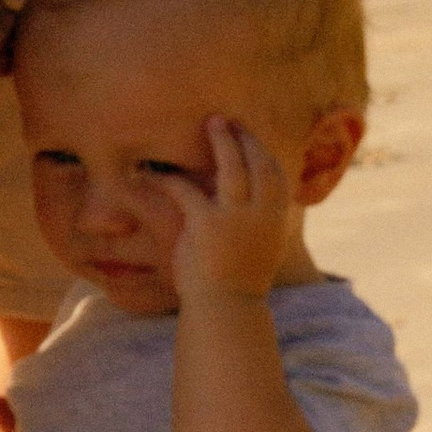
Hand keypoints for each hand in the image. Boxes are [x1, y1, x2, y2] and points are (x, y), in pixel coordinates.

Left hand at [170, 118, 291, 299]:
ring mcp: (235, 217)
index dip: (262, 152)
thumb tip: (262, 209)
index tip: (250, 138)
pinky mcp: (206, 224)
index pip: (275, 175)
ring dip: (221, 141)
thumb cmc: (240, 283)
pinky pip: (186, 190)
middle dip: (244, 139)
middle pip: (257, 163)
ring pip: (232, 167)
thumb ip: (262, 225)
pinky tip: (155, 172)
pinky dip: (169, 178)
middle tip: (228, 122)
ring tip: (212, 123)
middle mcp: (261, 213)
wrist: (226, 309)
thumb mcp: (262, 250)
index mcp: (276, 219)